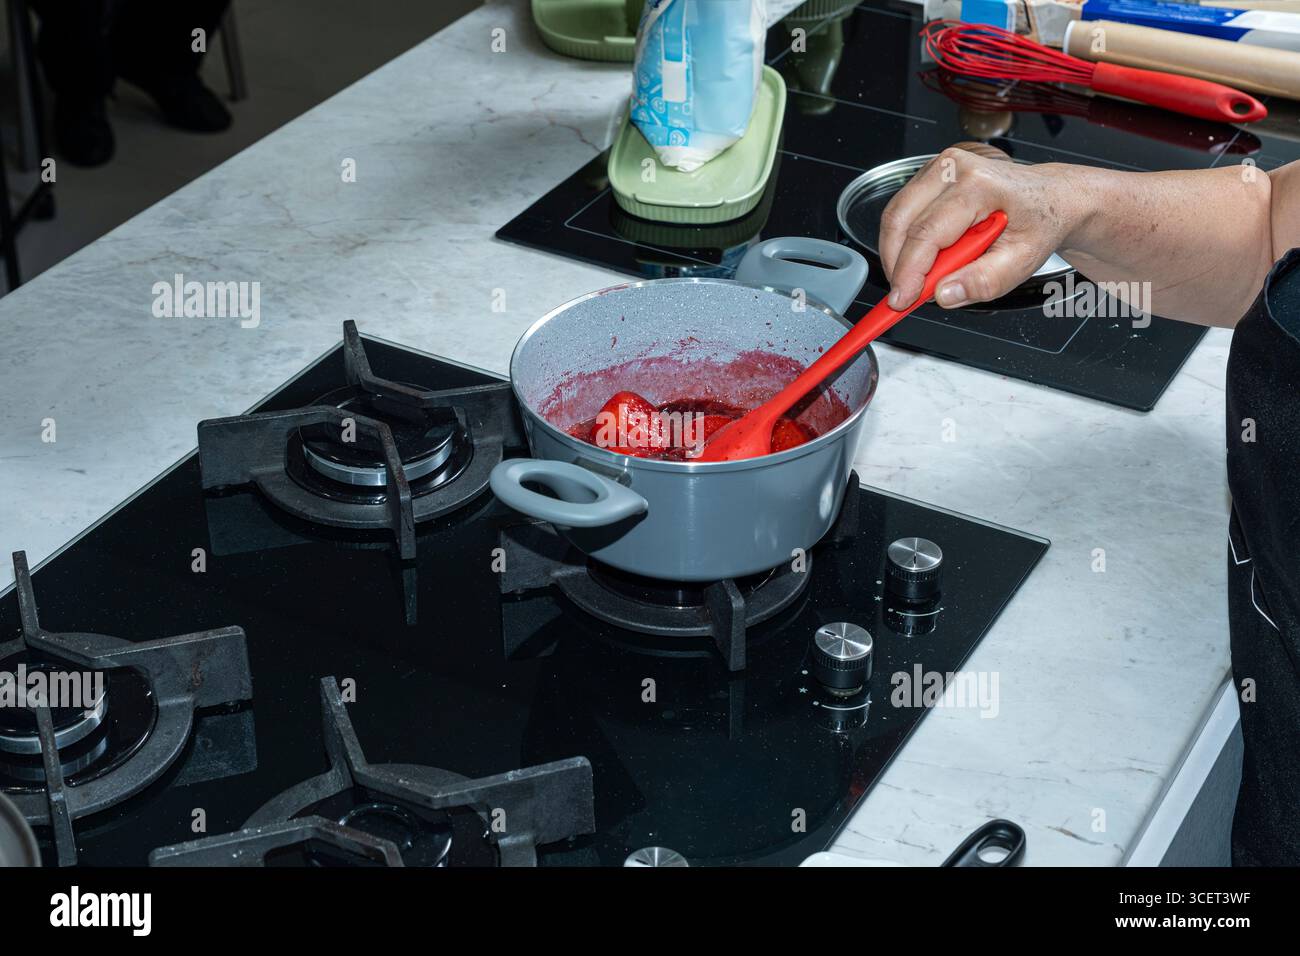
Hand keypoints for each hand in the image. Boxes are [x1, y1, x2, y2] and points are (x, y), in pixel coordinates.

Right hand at [879, 143, 1084, 308]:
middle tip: (906, 295)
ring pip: (895, 216)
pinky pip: (901, 212)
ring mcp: (939, 168)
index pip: (927, 233)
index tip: (902, 300)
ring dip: (898, 253)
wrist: (1049, 198)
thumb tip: (943, 294)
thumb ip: (984, 281)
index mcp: (980, 184)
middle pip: (901, 221)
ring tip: (921, 276)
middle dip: (896, 264)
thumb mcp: (1023, 261)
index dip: (908, 272)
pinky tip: (925, 256)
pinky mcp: (929, 176)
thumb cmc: (1038, 223)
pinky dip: (904, 241)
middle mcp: (954, 168)